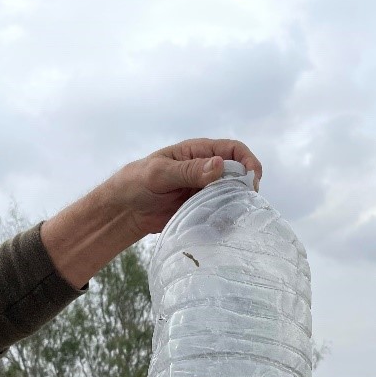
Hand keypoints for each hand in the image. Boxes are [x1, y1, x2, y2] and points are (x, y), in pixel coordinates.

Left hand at [41, 138, 261, 288]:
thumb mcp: (160, 174)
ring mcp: (204, 190)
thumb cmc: (135, 183)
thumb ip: (189, 170)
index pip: (233, 150)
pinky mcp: (200, 209)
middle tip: (246, 202)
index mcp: (197, 152)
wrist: (123, 211)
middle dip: (247, 185)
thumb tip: (218, 165)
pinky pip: (220, 211)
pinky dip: (227, 217)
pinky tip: (225, 226)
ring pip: (232, 193)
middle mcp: (205, 169)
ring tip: (237, 215)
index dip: (248, 161)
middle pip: (238, 173)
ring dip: (239, 203)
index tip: (252, 179)